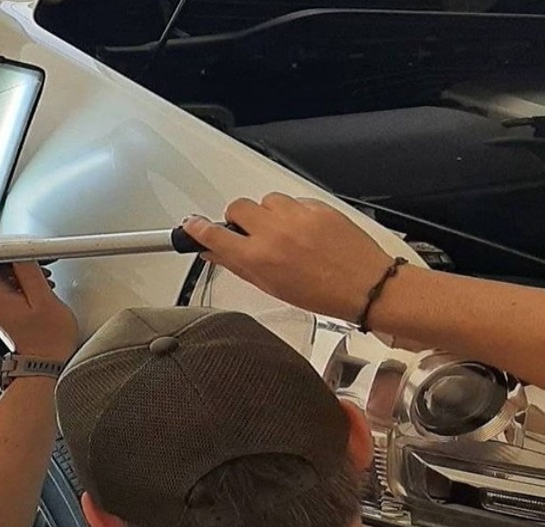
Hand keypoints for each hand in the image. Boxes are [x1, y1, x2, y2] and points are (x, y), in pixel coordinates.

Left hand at [0, 262, 78, 361]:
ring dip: (22, 274)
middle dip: (15, 262)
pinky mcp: (9, 313)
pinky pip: (11, 290)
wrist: (47, 365)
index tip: (13, 249)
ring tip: (41, 281)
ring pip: (3, 278)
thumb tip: (22, 254)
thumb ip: (30, 273)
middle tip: (35, 267)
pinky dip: (24, 285)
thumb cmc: (48, 341)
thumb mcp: (44, 300)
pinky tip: (39, 290)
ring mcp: (0, 309)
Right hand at [182, 193, 394, 321]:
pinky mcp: (317, 206)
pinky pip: (293, 201)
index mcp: (258, 258)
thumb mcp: (272, 287)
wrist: (367, 286)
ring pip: (265, 201)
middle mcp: (273, 233)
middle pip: (237, 208)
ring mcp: (296, 216)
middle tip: (248, 232)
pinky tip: (303, 230)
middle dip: (238, 219)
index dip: (197, 228)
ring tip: (282, 232)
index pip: (214, 235)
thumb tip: (216, 252)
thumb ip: (239, 266)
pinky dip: (292, 212)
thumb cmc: (323, 294)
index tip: (191, 225)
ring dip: (267, 213)